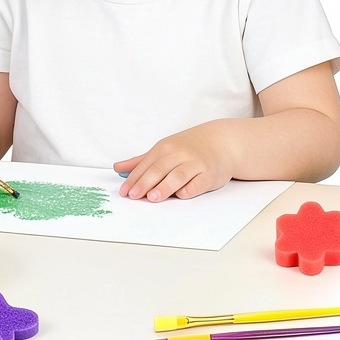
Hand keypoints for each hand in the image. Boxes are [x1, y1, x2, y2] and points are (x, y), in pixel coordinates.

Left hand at [114, 121, 234, 200]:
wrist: (220, 142)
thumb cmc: (188, 147)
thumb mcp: (163, 149)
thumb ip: (140, 161)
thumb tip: (118, 168)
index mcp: (165, 148)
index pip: (146, 165)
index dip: (134, 178)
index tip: (124, 191)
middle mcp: (179, 154)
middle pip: (159, 169)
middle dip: (145, 183)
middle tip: (134, 195)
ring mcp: (195, 164)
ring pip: (177, 176)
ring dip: (164, 187)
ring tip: (152, 197)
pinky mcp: (210, 174)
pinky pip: (198, 182)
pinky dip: (190, 189)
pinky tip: (181, 195)